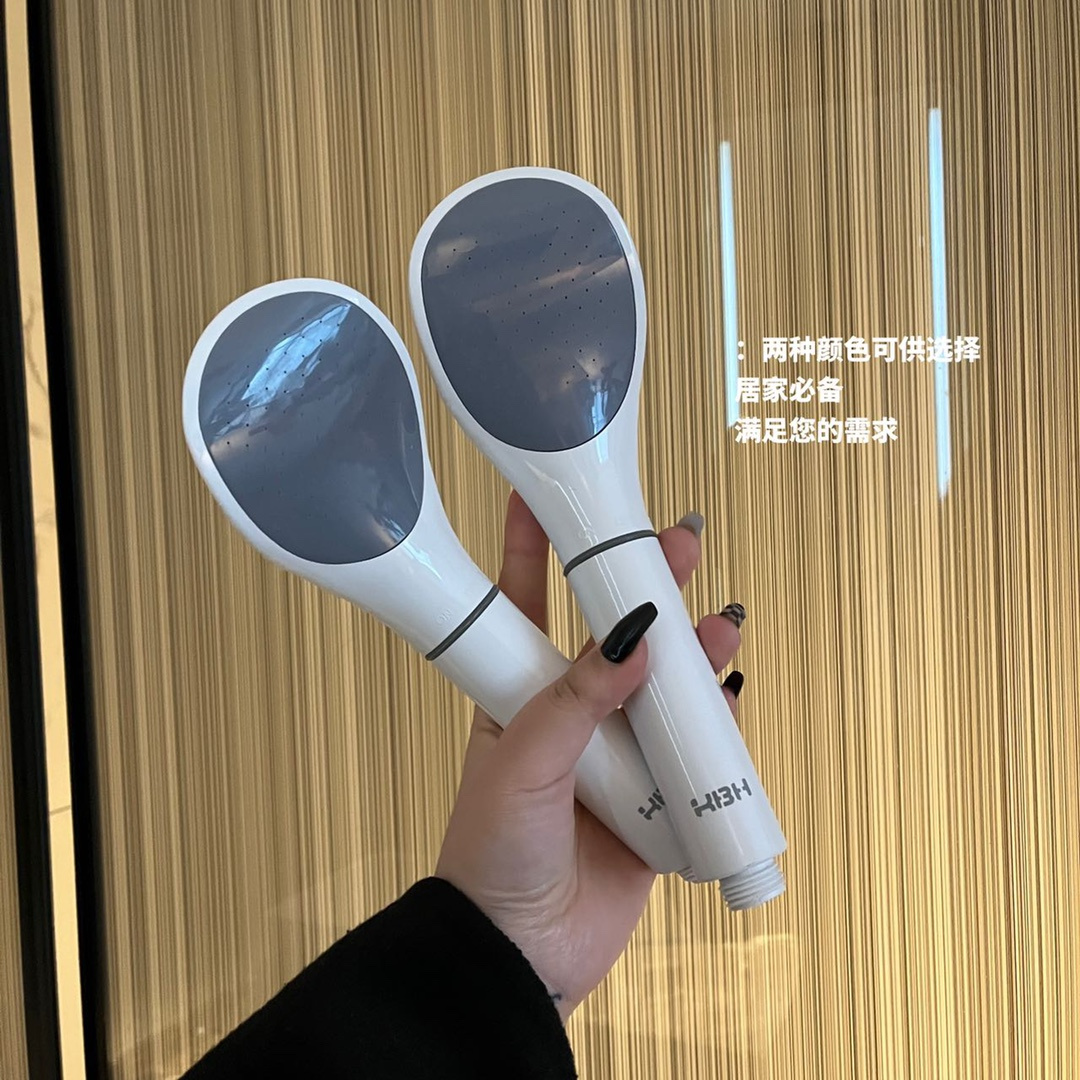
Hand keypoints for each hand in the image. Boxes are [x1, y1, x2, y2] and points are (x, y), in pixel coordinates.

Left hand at [435, 492, 743, 1020]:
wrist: (518, 954)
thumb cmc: (491, 855)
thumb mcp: (523, 763)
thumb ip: (577, 699)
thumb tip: (636, 641)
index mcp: (520, 693)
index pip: (527, 600)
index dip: (536, 544)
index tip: (549, 488)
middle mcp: (570, 713)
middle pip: (614, 633)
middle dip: (645, 586)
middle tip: (681, 542)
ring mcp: (616, 754)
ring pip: (662, 686)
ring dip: (693, 653)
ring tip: (720, 626)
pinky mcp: (656, 800)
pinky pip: (694, 752)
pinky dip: (715, 726)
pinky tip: (727, 698)